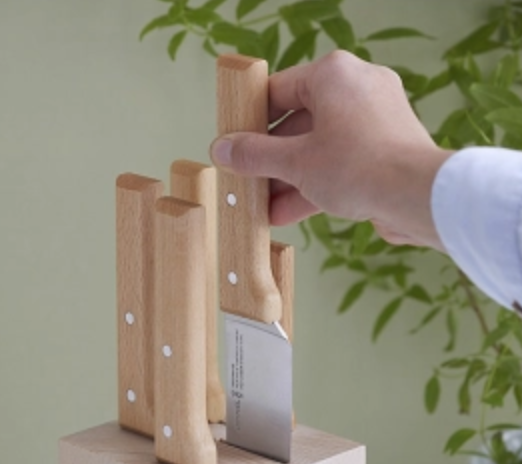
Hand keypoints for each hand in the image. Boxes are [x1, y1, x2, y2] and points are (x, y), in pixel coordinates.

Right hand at [210, 50, 451, 250]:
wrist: (416, 196)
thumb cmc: (360, 166)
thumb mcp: (295, 163)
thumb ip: (255, 156)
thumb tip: (224, 150)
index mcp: (334, 74)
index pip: (278, 91)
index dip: (251, 121)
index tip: (235, 144)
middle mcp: (357, 87)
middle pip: (298, 122)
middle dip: (271, 160)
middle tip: (247, 181)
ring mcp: (375, 118)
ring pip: (320, 146)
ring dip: (289, 179)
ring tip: (263, 207)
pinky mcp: (386, 148)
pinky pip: (341, 161)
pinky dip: (316, 184)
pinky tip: (288, 212)